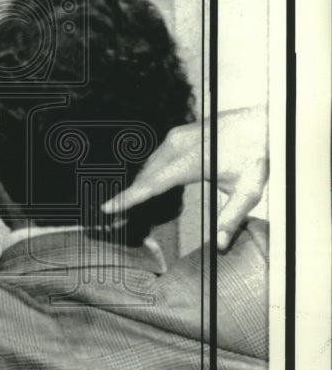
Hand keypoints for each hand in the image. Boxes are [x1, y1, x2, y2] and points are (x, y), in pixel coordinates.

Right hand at [101, 106, 267, 249]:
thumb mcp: (250, 190)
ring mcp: (176, 136)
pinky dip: (148, 174)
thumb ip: (232, 218)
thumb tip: (221, 245)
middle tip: (113, 217)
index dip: (128, 198)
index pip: (153, 182)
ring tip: (126, 207)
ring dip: (138, 185)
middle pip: (146, 175)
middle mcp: (180, 144)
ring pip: (148, 165)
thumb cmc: (257, 156)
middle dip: (129, 196)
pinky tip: (148, 188)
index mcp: (194, 159)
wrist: (263, 123)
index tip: (108, 208)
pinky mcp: (177, 134)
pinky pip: (155, 157)